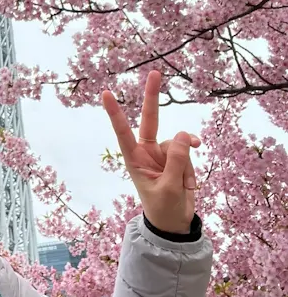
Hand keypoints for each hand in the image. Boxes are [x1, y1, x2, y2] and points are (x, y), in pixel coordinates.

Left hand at [101, 70, 199, 234]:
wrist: (175, 224)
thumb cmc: (164, 209)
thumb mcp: (170, 188)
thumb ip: (178, 161)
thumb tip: (186, 134)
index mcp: (134, 159)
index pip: (123, 132)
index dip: (116, 113)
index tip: (106, 93)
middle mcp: (146, 151)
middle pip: (150, 119)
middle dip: (152, 97)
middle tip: (154, 72)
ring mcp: (163, 153)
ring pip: (178, 144)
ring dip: (185, 165)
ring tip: (183, 185)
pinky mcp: (177, 158)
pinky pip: (188, 153)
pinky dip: (191, 167)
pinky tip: (191, 183)